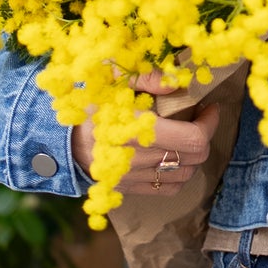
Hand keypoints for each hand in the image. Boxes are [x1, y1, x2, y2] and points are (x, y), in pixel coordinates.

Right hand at [72, 70, 218, 198]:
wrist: (58, 137)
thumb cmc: (89, 103)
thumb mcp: (113, 80)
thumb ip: (146, 79)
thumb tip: (177, 82)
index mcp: (136, 131)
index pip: (193, 139)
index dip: (209, 123)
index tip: (210, 108)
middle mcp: (137, 159)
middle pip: (195, 157)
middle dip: (204, 136)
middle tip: (198, 118)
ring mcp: (133, 178)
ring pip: (185, 174)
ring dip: (193, 156)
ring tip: (186, 137)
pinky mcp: (129, 189)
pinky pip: (169, 188)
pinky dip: (178, 174)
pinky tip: (172, 157)